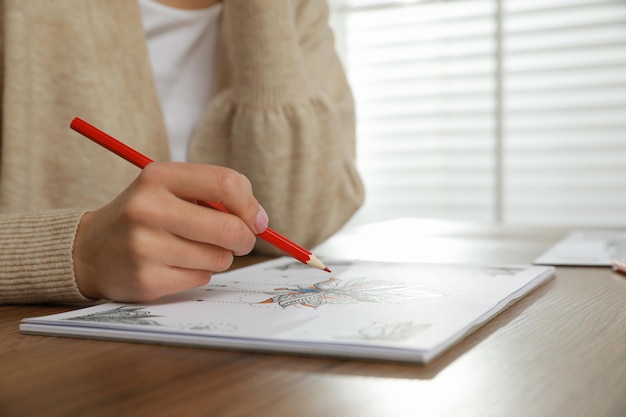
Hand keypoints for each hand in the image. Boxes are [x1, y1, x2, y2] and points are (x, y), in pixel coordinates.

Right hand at [73, 162, 267, 301]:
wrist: (90, 250)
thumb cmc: (146, 215)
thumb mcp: (171, 188)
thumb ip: (215, 194)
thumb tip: (259, 220)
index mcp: (158, 176)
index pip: (227, 183)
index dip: (250, 205)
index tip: (255, 219)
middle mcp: (148, 209)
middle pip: (230, 228)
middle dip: (245, 238)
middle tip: (240, 240)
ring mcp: (145, 247)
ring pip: (219, 258)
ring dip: (218, 257)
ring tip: (192, 248)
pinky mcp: (146, 280)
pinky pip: (202, 278)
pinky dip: (198, 273)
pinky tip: (175, 264)